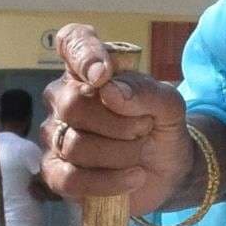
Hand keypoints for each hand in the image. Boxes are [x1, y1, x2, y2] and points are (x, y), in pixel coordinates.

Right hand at [42, 22, 193, 213]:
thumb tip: (109, 90)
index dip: (82, 53)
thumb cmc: (160, 128)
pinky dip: (107, 182)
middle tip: (144, 129)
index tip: (103, 75)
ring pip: (75, 145)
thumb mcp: (170, 106)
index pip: (72, 43)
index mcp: (90, 70)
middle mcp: (64, 99)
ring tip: (139, 155)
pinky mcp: (55, 173)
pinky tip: (133, 178)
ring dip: (120, 154)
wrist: (168, 172)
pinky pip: (68, 179)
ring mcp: (56, 136)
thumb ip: (146, 91)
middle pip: (73, 104)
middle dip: (118, 123)